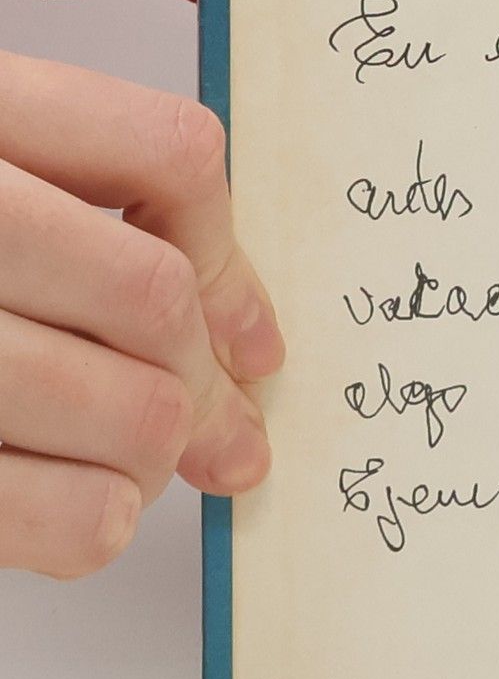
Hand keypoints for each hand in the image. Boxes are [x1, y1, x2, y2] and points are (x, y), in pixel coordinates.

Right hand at [0, 51, 281, 576]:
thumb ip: (102, 228)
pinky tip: (66, 500)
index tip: (245, 340)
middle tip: (178, 416)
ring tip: (110, 455)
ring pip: (128, 414)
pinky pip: (70, 518)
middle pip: (151, 299)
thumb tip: (253, 358)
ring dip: (147, 452)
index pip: (168, 156)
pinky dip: (93, 522)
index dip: (229, 259)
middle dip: (188, 377)